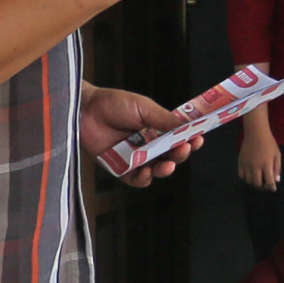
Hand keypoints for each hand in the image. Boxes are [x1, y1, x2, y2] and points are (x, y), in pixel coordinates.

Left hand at [82, 84, 200, 184]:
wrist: (85, 110)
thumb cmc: (113, 103)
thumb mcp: (143, 108)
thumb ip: (164, 119)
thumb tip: (187, 126)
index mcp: (158, 128)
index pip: (180, 138)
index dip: (191, 140)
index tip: (199, 138)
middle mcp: (149, 144)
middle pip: (171, 156)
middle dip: (180, 154)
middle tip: (184, 149)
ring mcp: (136, 157)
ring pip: (157, 170)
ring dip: (165, 169)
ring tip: (167, 165)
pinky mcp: (121, 168)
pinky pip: (136, 179)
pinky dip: (144, 179)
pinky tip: (147, 173)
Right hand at [233, 114, 283, 190]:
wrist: (256, 133)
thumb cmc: (269, 143)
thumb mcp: (277, 154)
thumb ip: (277, 168)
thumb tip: (276, 180)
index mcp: (266, 164)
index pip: (269, 181)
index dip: (271, 187)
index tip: (273, 189)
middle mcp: (255, 166)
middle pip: (257, 183)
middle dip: (262, 187)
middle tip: (265, 186)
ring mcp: (247, 165)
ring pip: (249, 181)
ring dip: (254, 183)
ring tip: (258, 181)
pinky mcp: (240, 162)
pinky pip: (241, 175)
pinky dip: (245, 178)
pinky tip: (250, 176)